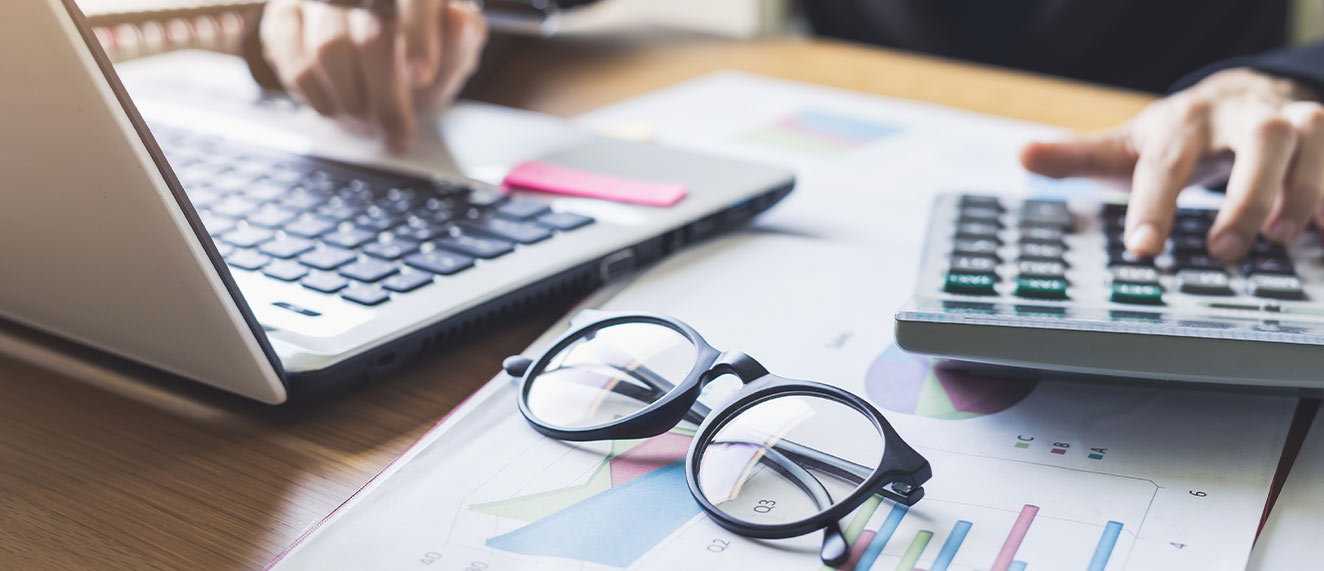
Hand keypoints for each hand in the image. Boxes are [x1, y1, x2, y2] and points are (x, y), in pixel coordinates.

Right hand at [259, 0, 487, 151]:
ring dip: (353, 101)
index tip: (422, 75)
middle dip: (387, 96)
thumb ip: (462, 39)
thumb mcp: (454, 51)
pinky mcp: (283, 17)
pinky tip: (340, 109)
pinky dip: (320, 98)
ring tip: (370, 121)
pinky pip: (294, 63)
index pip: (415, 1)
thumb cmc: (422, 54)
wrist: (383, 61)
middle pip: (371, 36)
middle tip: (399, 133)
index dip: (419, 35)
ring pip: (328, 51)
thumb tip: (460, 22)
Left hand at [1021, 68, 1323, 259]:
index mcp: (1185, 123)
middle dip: (1246, 194)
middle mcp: (1244, 118)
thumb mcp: (1130, 143)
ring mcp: (1298, 124)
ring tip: (1283, 237)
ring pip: (1314, 142)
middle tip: (1225, 249)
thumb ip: (1079, 156)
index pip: (1167, 162)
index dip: (1153, 205)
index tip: (1141, 249)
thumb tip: (1023, 156)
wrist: (1242, 97)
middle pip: (1259, 141)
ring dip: (1304, 191)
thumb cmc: (1180, 135)